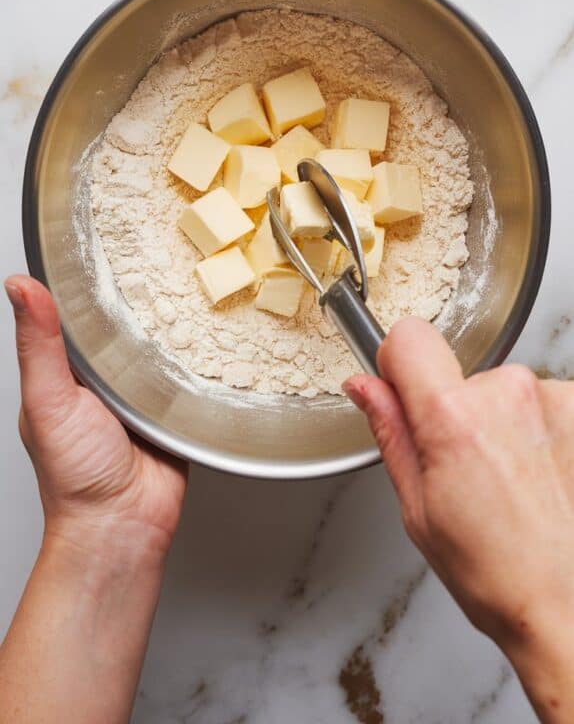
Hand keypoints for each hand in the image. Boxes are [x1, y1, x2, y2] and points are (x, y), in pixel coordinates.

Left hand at [1, 275, 187, 722]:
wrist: (122, 526)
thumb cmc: (75, 475)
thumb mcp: (47, 400)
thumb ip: (38, 346)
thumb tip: (20, 286)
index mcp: (69, 367)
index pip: (78, 307)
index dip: (90, 273)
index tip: (105, 230)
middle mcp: (107, 373)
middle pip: (126, 319)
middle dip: (143, 287)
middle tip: (165, 242)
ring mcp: (145, 387)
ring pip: (162, 338)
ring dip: (176, 316)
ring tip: (196, 271)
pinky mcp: (179, 402)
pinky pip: (192, 368)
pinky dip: (202, 350)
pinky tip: (216, 324)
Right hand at [344, 319, 573, 722]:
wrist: (566, 606)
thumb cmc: (497, 574)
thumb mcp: (418, 508)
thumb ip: (391, 431)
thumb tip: (366, 387)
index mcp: (454, 418)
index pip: (410, 337)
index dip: (399, 364)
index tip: (403, 391)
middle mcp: (509, 393)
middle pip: (460, 374)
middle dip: (457, 411)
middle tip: (468, 472)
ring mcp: (555, 398)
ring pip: (503, 391)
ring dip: (503, 424)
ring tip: (511, 483)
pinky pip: (542, 403)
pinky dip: (538, 432)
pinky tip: (540, 478)